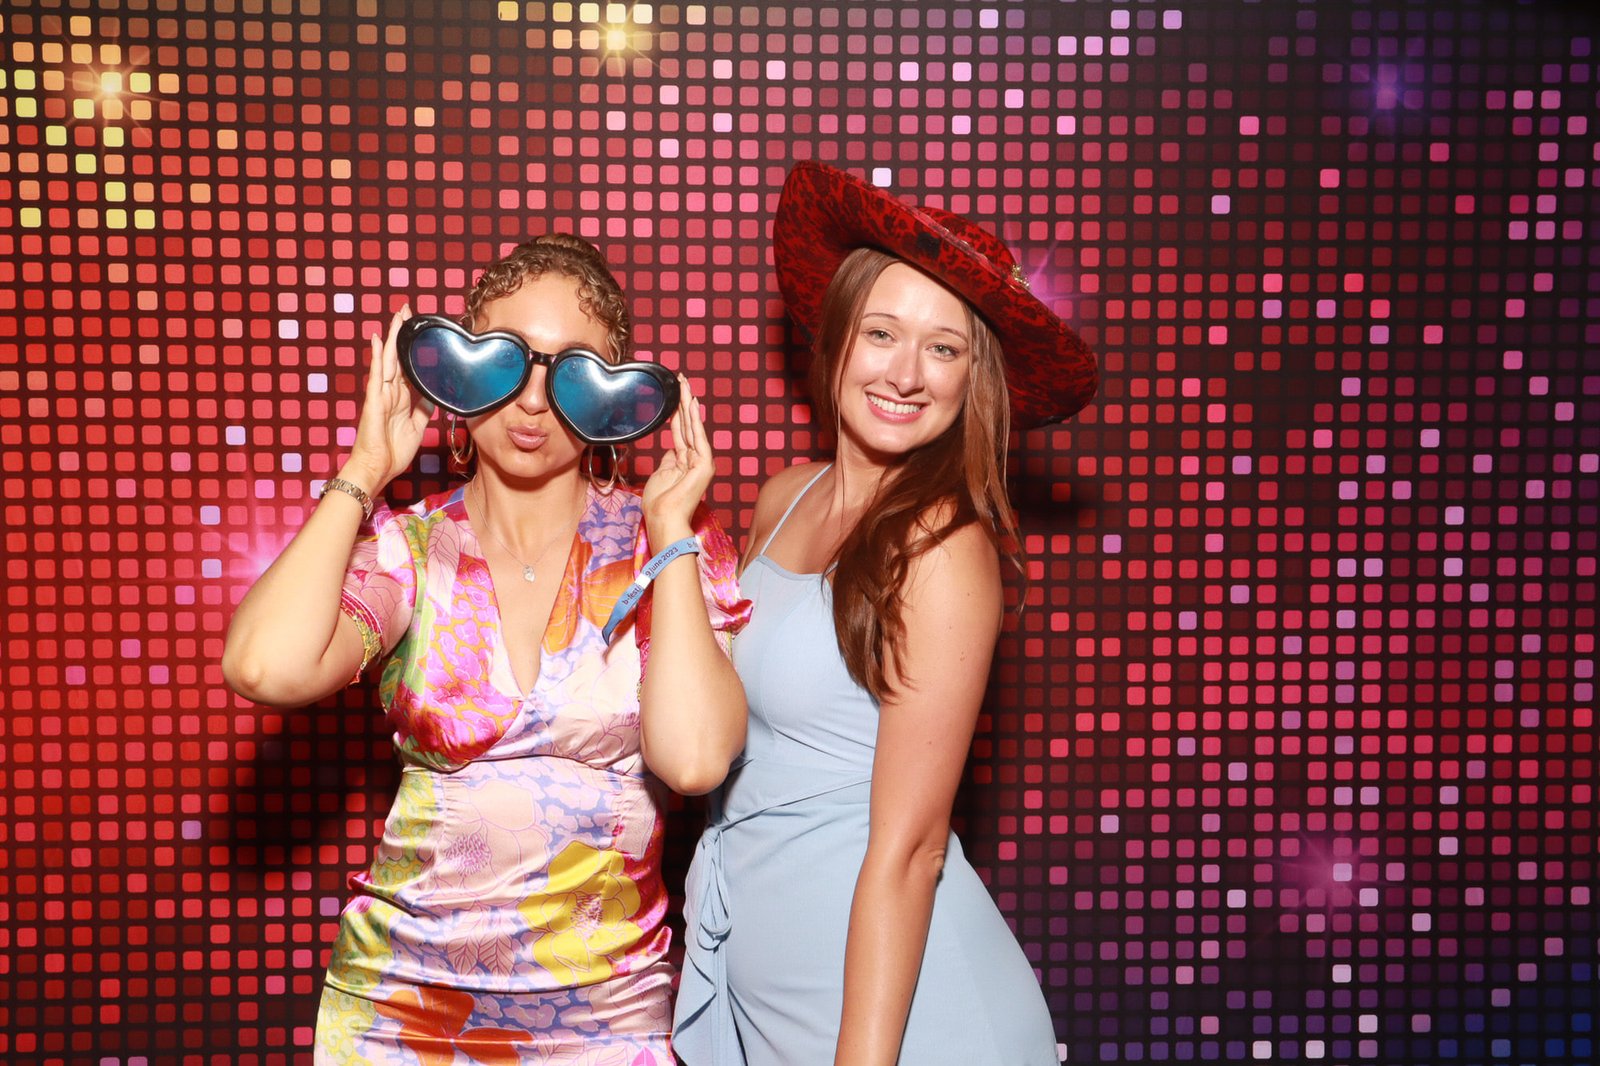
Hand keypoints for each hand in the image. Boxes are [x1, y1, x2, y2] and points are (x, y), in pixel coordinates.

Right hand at [343, 305, 432, 491]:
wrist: (378, 468)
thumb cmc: (393, 451)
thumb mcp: (417, 427)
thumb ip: (423, 409)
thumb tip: (433, 394)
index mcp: (400, 398)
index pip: (408, 367)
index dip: (413, 349)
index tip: (419, 331)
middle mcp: (390, 392)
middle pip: (397, 357)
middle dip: (402, 334)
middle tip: (407, 310)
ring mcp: (381, 394)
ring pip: (388, 359)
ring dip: (393, 337)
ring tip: (398, 315)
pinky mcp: (374, 400)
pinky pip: (377, 374)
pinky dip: (379, 356)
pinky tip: (379, 339)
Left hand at [642, 376, 711, 543]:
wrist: (663, 518)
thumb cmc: (659, 502)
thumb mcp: (662, 473)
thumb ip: (669, 458)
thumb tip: (671, 448)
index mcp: (685, 461)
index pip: (681, 431)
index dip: (677, 412)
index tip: (674, 393)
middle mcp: (696, 459)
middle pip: (688, 424)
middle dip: (684, 401)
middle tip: (680, 378)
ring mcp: (702, 462)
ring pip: (693, 426)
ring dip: (688, 403)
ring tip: (684, 383)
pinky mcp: (704, 465)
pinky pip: (698, 437)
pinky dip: (695, 419)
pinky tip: (691, 402)